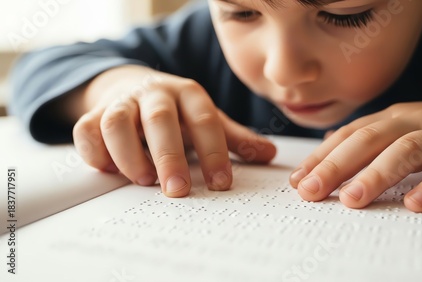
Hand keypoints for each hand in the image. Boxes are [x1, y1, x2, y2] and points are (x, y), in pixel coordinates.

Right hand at [72, 66, 275, 196]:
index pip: (205, 120)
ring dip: (128, 154)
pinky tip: (109, 171)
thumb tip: (269, 154)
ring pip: (116, 122)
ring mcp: (122, 102)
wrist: (134, 86)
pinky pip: (85, 130)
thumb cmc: (177, 112)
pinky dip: (94, 152)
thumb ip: (234, 137)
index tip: (221, 184)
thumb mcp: (207, 119)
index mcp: (188, 95)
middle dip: (168, 156)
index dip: (214, 152)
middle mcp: (154, 94)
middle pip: (159, 120)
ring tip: (142, 181)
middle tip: (178, 191)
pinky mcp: (94, 113)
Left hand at [289, 100, 421, 211]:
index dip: (321, 157)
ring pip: (407, 150)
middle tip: (312, 191)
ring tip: (352, 199)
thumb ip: (368, 139)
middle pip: (369, 140)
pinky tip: (416, 204)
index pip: (349, 135)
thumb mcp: (402, 130)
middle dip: (336, 166)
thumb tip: (327, 145)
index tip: (298, 181)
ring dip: (377, 174)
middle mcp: (414, 121)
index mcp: (392, 118)